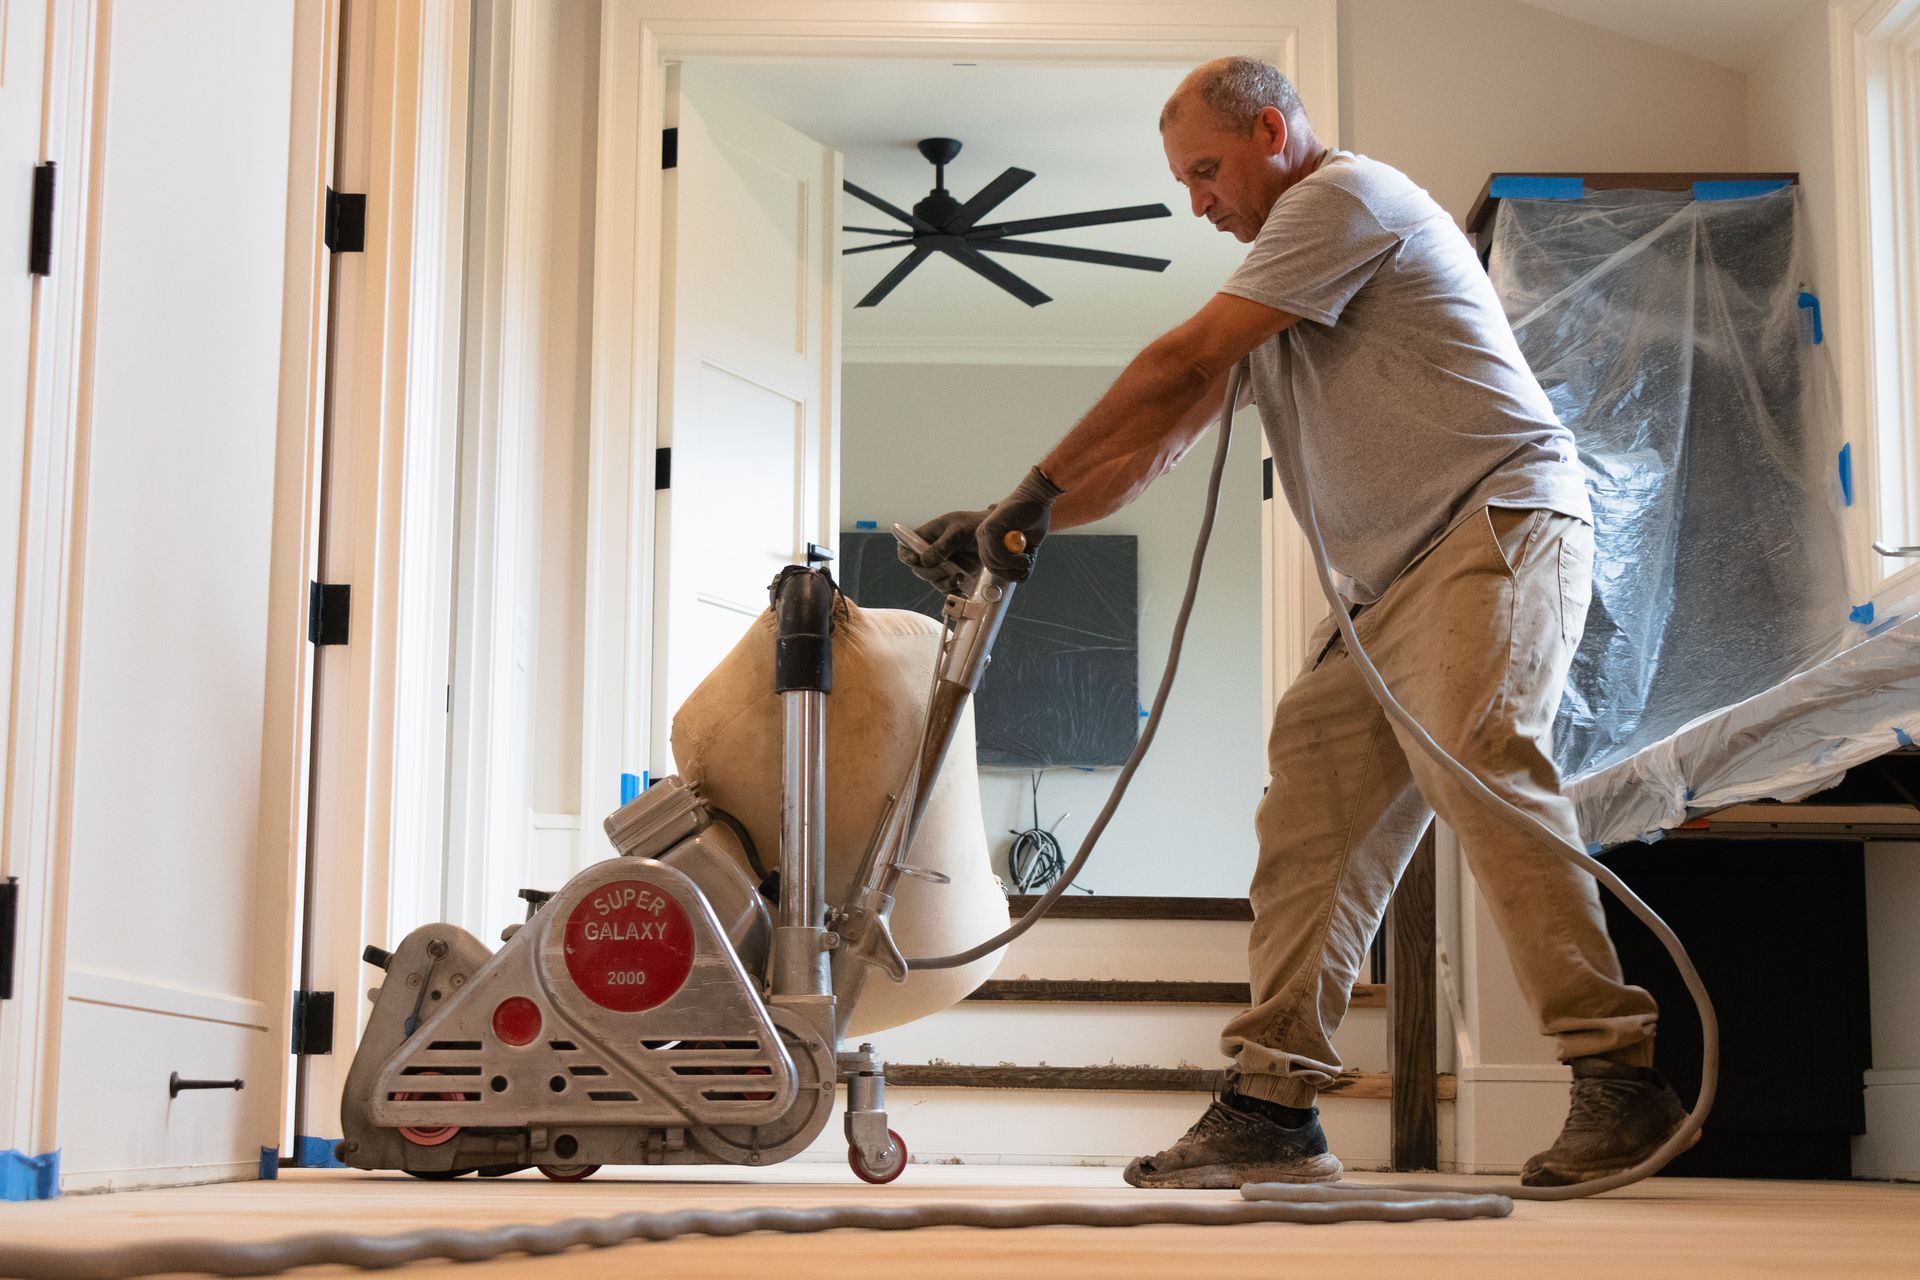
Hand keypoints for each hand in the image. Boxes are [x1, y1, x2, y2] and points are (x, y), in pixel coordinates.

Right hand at [897, 507, 988, 588]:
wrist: (993, 536)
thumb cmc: (972, 525)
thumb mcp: (958, 530)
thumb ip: (942, 545)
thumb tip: (925, 561)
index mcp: (925, 537)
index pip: (905, 548)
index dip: (906, 556)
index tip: (915, 561)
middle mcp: (929, 553)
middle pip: (919, 570)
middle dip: (931, 573)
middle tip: (947, 570)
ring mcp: (941, 565)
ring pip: (933, 581)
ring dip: (943, 583)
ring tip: (958, 577)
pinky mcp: (952, 575)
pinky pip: (946, 588)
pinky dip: (952, 591)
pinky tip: (961, 590)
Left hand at [978, 467, 1063, 581]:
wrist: (1037, 499)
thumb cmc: (1033, 519)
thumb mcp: (1028, 547)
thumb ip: (1022, 563)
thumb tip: (1021, 579)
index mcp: (988, 540)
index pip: (990, 565)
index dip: (1006, 575)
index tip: (1021, 574)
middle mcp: (982, 536)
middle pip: (990, 566)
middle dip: (1009, 574)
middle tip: (1025, 570)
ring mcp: (985, 531)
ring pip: (994, 562)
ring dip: (1014, 567)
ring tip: (1028, 561)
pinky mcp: (991, 528)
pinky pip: (999, 554)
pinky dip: (1013, 560)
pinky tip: (1026, 556)